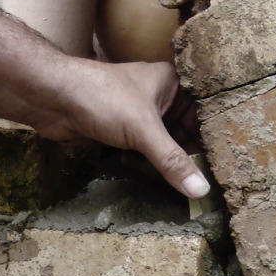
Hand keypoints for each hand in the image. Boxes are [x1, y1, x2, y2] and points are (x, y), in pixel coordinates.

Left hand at [45, 58, 209, 199]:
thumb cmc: (100, 97)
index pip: (205, 115)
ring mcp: (140, 116)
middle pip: (186, 135)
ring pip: (164, 147)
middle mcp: (161, 98)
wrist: (50, 97)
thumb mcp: (143, 129)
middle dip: (186, 159)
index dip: (213, 141)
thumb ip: (172, 161)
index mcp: (173, 84)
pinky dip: (144, 165)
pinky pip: (144, 153)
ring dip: (162, 165)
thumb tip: (201, 192)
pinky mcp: (122, 132)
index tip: (225, 170)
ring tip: (167, 180)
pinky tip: (137, 169)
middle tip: (198, 187)